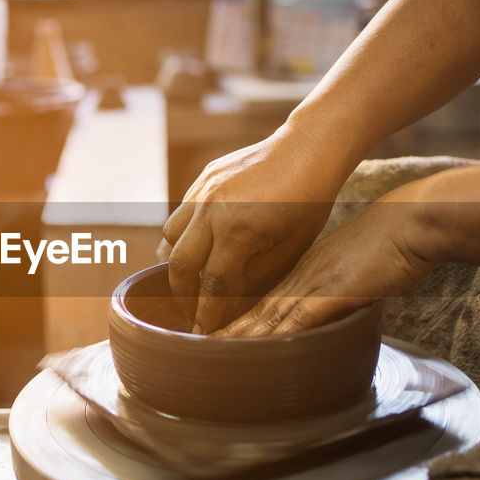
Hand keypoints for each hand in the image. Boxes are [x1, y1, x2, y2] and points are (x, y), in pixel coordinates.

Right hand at [163, 129, 346, 333]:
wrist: (308, 148)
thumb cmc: (309, 203)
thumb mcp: (288, 249)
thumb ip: (253, 278)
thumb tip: (227, 303)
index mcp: (237, 230)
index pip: (212, 285)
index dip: (206, 313)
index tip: (204, 332)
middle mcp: (212, 209)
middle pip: (180, 265)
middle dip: (184, 295)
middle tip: (193, 311)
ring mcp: (204, 190)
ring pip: (171, 237)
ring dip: (180, 262)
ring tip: (196, 278)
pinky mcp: (203, 178)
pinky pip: (182, 213)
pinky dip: (187, 234)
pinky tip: (204, 244)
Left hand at [218, 192, 436, 336]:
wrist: (410, 222)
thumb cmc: (391, 243)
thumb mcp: (354, 265)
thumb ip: (337, 285)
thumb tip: (333, 300)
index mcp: (301, 269)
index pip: (258, 298)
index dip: (233, 316)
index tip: (211, 333)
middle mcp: (298, 276)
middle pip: (250, 309)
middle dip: (221, 330)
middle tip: (193, 349)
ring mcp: (310, 284)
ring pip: (263, 318)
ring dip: (235, 340)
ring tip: (207, 357)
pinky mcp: (328, 294)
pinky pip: (292, 323)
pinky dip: (270, 341)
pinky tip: (251, 355)